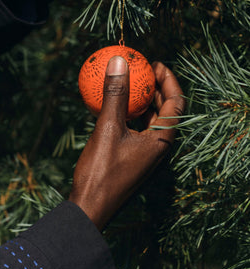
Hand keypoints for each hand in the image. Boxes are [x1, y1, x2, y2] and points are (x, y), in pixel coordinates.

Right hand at [69, 56, 184, 230]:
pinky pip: (136, 129)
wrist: (90, 208)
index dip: (169, 79)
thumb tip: (119, 61)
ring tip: (128, 84)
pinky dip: (129, 115)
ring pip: (151, 120)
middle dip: (156, 87)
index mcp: (163, 140)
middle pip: (167, 109)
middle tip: (142, 70)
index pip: (177, 102)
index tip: (154, 63)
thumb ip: (115, 94)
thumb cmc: (102, 172)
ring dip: (142, 101)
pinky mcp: (134, 157)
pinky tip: (113, 106)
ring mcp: (147, 153)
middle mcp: (159, 146)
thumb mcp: (107, 129)